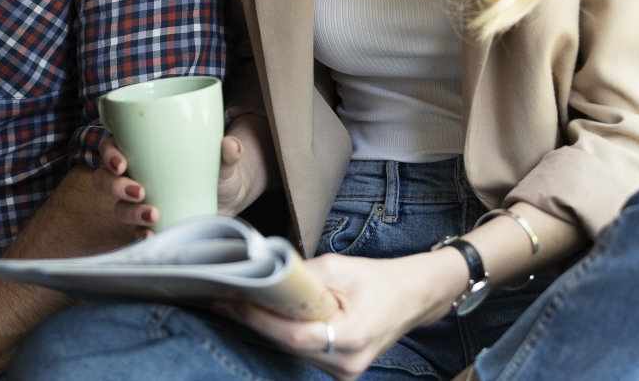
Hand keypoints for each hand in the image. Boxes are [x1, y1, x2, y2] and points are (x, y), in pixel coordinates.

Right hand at [92, 114, 271, 229]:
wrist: (225, 198)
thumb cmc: (215, 170)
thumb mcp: (221, 160)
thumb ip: (227, 152)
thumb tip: (232, 146)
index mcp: (139, 150)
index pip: (110, 148)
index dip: (108, 155)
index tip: (122, 164)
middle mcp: (133, 174)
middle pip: (105, 179)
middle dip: (115, 186)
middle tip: (140, 191)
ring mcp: (137, 201)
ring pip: (117, 207)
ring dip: (130, 212)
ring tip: (154, 215)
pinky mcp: (147, 223)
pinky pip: (134, 231)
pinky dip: (140, 234)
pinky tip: (151, 236)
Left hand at [214, 250, 461, 380]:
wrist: (412, 297)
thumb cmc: (379, 279)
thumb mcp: (338, 268)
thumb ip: (301, 277)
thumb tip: (263, 276)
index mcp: (351, 337)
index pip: (293, 335)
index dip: (258, 319)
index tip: (232, 301)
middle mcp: (347, 363)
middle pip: (288, 345)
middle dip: (255, 321)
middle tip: (226, 297)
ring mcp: (344, 372)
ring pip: (292, 351)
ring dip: (267, 329)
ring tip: (241, 303)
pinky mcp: (340, 370)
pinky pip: (303, 353)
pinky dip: (284, 335)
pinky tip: (269, 316)